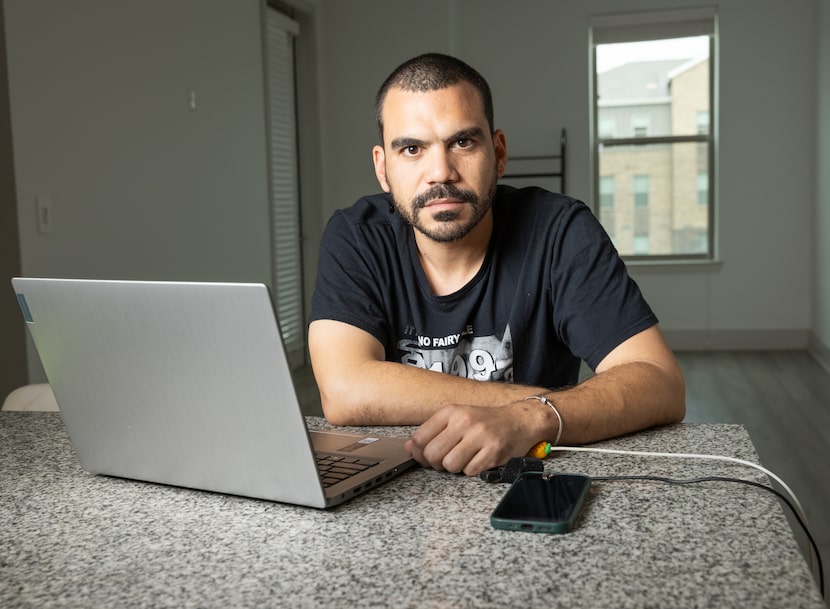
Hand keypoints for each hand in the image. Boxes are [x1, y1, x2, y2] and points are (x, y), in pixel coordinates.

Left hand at [404, 402, 539, 475]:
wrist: (520, 420)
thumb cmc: (485, 421)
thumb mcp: (457, 418)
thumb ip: (432, 431)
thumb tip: (409, 447)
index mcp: (451, 411)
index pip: (420, 438)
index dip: (419, 453)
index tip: (426, 456)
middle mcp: (464, 421)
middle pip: (432, 454)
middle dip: (436, 463)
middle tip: (446, 459)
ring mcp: (480, 437)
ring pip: (450, 465)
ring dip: (455, 468)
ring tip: (464, 459)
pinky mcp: (493, 452)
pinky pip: (469, 472)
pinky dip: (471, 470)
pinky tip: (478, 460)